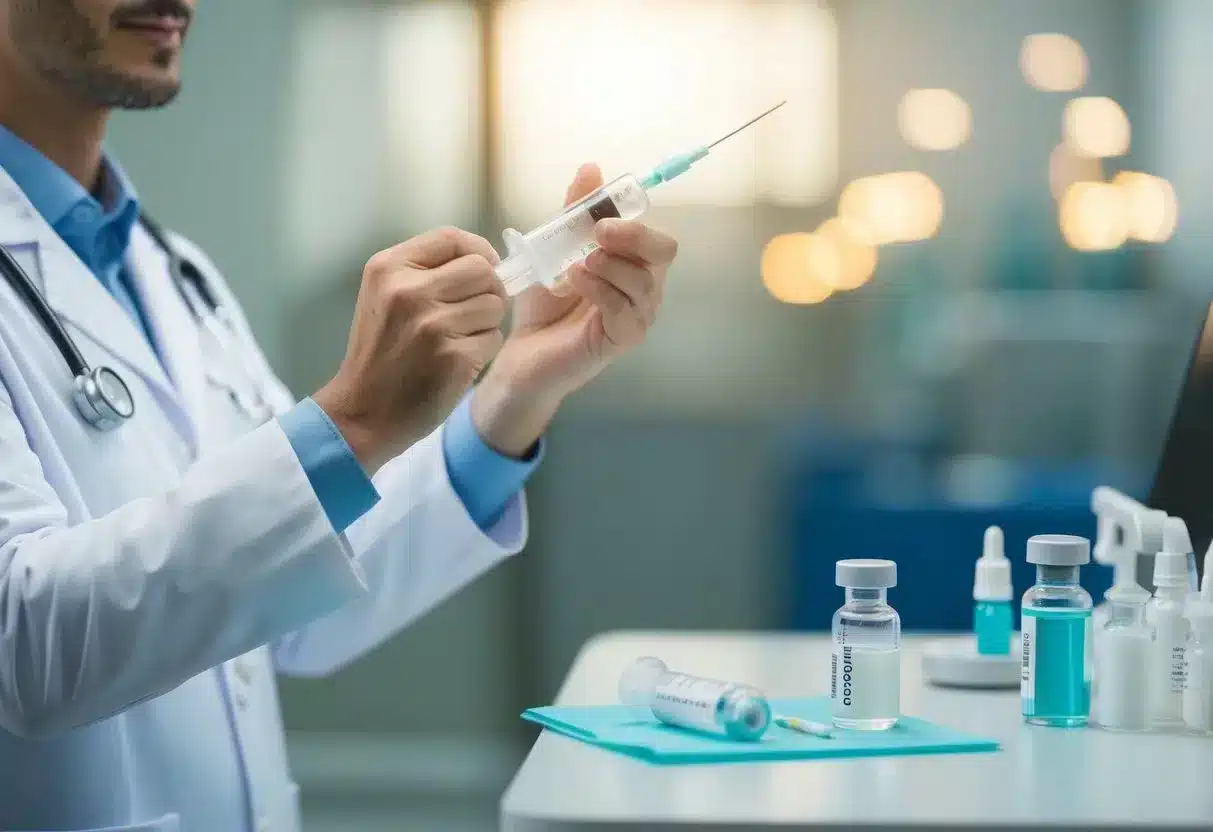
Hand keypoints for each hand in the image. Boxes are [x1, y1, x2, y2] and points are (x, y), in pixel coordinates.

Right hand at [315, 228, 505, 473]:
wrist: (363, 412)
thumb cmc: (379, 354)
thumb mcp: (384, 297)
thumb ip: (425, 272)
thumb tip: (484, 260)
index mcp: (388, 268)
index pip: (452, 238)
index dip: (478, 250)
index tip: (484, 268)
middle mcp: (409, 292)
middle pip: (482, 269)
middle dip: (488, 289)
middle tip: (473, 312)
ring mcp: (433, 325)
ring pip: (494, 304)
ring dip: (486, 323)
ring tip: (458, 340)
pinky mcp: (454, 357)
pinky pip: (494, 338)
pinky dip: (484, 350)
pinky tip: (457, 362)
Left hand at [472, 164, 678, 455]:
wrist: (523, 352)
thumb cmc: (543, 304)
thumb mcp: (553, 249)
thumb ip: (574, 211)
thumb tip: (591, 167)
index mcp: (633, 264)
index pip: (654, 233)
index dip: (634, 216)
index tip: (600, 211)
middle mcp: (644, 288)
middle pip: (664, 251)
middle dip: (633, 235)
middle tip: (599, 231)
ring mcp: (638, 316)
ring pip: (644, 280)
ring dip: (609, 264)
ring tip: (576, 264)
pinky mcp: (623, 339)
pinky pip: (625, 309)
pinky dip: (599, 289)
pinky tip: (575, 282)